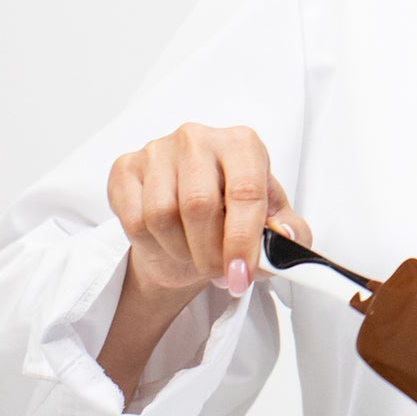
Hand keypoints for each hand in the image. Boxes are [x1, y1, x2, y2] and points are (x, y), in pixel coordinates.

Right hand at [107, 122, 311, 297]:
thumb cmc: (233, 219)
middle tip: (220, 274)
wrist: (190, 225)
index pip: (244, 192)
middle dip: (211, 254)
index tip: (241, 277)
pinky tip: (169, 243)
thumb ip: (291, 234)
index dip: (242, 242)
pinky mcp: (125, 168)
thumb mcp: (272, 227)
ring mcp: (158, 149)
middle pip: (199, 206)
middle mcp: (198, 138)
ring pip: (162, 216)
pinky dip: (154, 245)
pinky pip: (134, 220)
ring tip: (196, 255)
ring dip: (182, 251)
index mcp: (241, 145)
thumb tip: (286, 237)